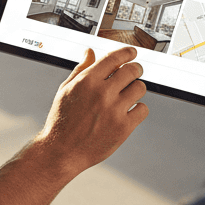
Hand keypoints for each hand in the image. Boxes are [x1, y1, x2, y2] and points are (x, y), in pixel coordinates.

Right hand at [38, 47, 148, 174]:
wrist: (61, 151)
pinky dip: (139, 109)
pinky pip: (143, 109)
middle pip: (132, 70)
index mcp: (87, 81)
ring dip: (136, 88)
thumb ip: (80, 69)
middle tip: (134, 72)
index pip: (114, 58)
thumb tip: (90, 52)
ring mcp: (114, 110)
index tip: (132, 53)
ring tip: (129, 94)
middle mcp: (102, 93)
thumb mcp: (65, 91)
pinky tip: (129, 111)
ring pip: (140, 88)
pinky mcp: (123, 127)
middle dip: (135, 69)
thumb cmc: (61, 122)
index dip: (127, 52)